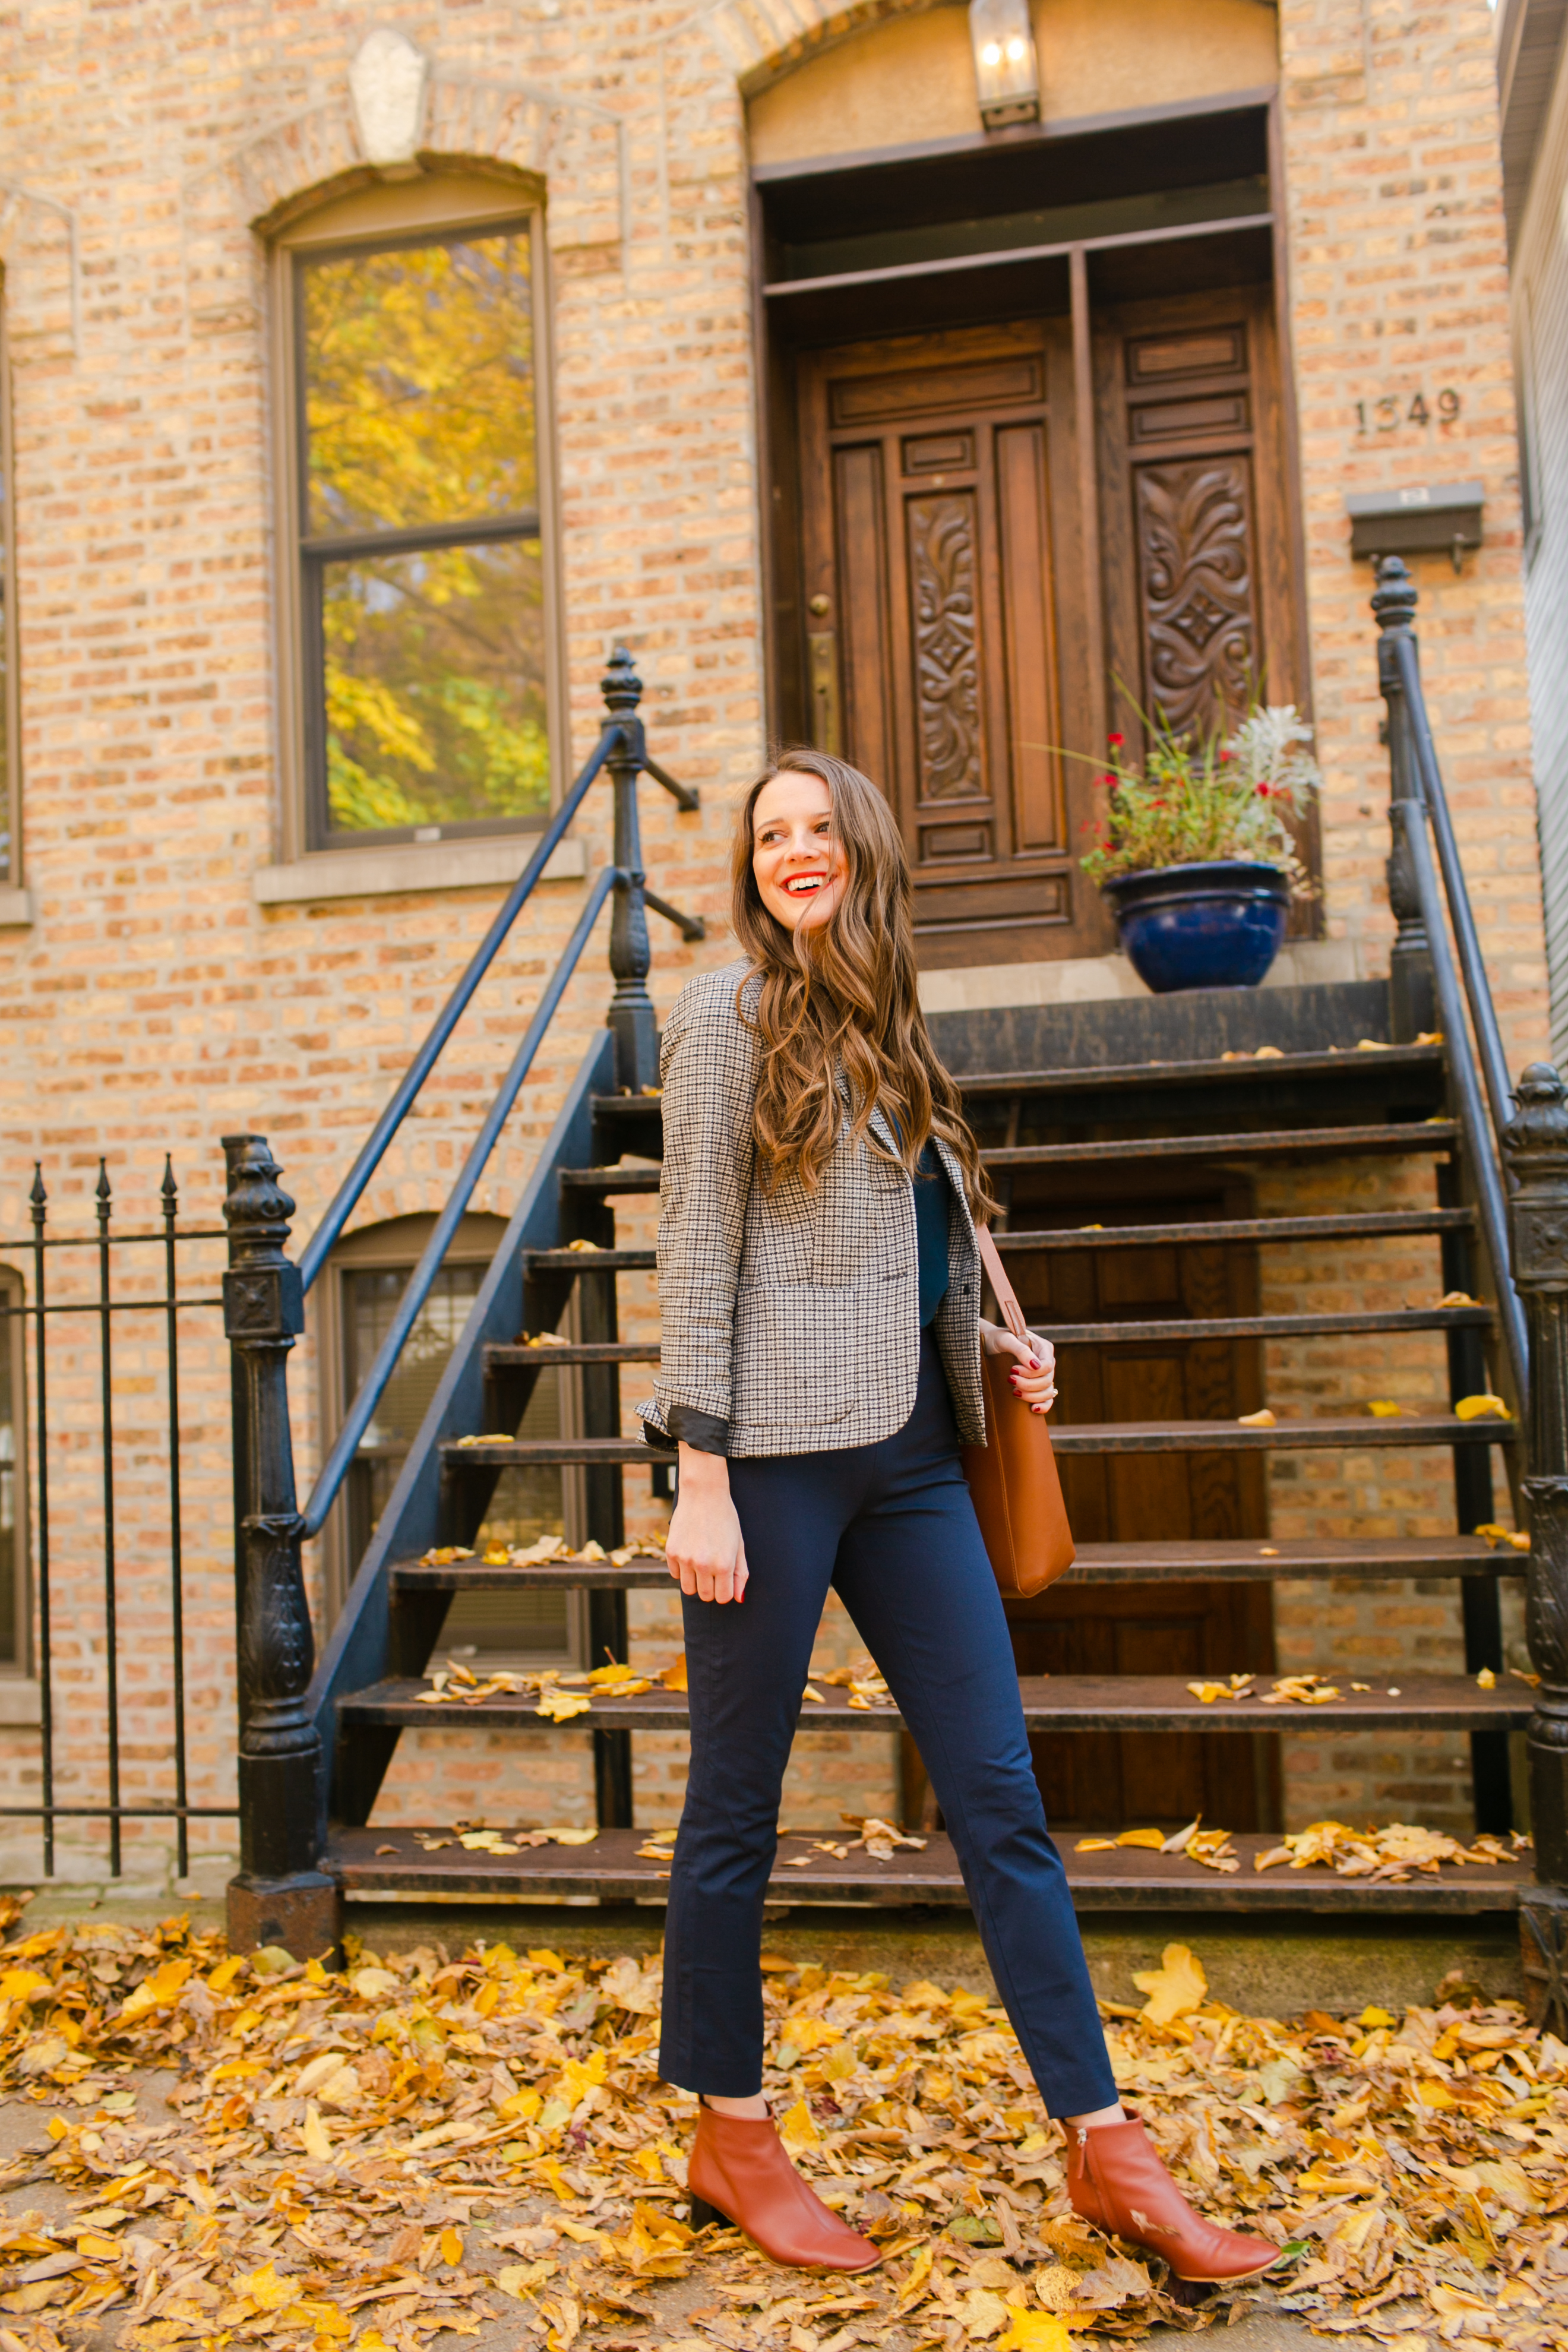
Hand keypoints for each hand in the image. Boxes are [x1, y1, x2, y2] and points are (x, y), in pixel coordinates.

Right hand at [666, 1444, 749, 1602]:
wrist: (703, 1494)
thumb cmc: (726, 1519)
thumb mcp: (739, 1545)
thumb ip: (740, 1573)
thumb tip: (739, 1598)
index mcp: (724, 1564)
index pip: (723, 1598)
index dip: (725, 1591)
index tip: (725, 1580)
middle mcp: (703, 1565)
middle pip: (705, 1596)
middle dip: (711, 1587)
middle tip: (714, 1570)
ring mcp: (685, 1559)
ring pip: (688, 1589)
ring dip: (696, 1581)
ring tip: (701, 1563)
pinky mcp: (671, 1552)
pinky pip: (676, 1574)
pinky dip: (682, 1569)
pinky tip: (690, 1551)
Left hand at [980, 1318, 1057, 1414]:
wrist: (988, 1345)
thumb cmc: (997, 1339)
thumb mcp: (1006, 1340)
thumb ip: (1021, 1350)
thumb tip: (1036, 1366)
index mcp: (1043, 1348)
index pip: (1047, 1366)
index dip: (1031, 1373)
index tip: (1013, 1369)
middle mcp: (1046, 1361)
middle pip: (1047, 1381)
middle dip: (1028, 1384)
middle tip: (1009, 1379)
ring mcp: (1043, 1375)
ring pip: (1048, 1392)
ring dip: (1031, 1396)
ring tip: (1014, 1391)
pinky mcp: (1037, 1386)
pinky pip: (1047, 1399)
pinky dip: (1043, 1406)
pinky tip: (1033, 1408)